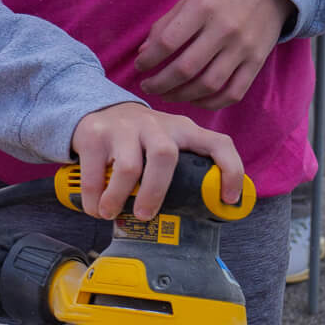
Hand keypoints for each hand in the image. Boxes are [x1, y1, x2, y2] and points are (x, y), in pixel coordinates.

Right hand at [69, 102, 244, 220]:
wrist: (96, 108)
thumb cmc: (140, 139)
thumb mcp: (166, 143)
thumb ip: (182, 169)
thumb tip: (201, 216)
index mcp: (183, 129)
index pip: (218, 143)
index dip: (230, 170)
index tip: (228, 199)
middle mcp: (156, 125)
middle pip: (165, 156)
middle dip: (156, 192)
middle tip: (144, 215)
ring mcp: (124, 127)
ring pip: (129, 168)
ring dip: (119, 198)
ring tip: (110, 213)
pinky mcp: (95, 134)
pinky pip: (95, 174)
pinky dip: (94, 198)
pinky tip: (95, 207)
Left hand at [135, 0, 293, 109]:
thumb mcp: (189, 0)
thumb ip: (164, 26)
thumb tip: (143, 54)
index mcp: (203, 7)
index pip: (168, 42)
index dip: (148, 60)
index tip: (140, 66)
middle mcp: (224, 28)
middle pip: (186, 68)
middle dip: (160, 84)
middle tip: (148, 87)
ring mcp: (243, 48)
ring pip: (208, 85)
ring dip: (181, 96)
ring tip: (166, 95)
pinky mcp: (257, 63)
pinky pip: (232, 94)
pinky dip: (210, 103)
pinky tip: (194, 100)